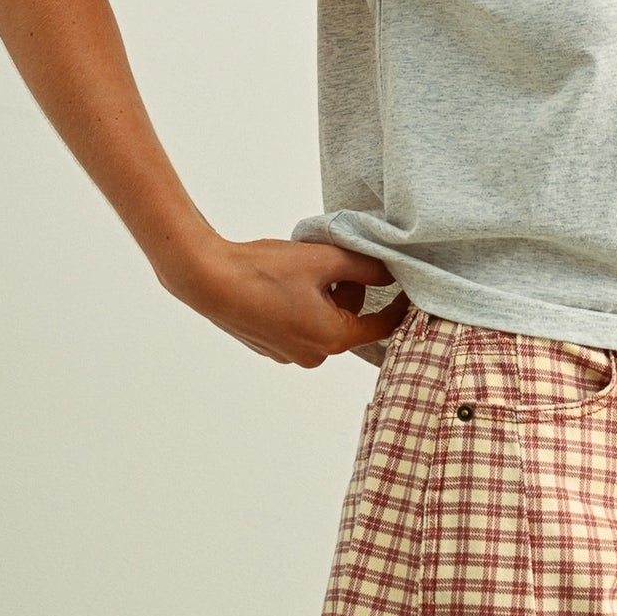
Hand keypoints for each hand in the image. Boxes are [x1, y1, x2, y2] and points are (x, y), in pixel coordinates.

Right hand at [161, 237, 409, 367]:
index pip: (382, 326)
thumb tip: (392, 272)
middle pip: (350, 319)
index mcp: (332, 339)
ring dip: (324, 296)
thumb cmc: (265, 270)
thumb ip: (365, 267)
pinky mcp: (269, 347)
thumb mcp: (324, 260)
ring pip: (324, 321)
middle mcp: (313, 355)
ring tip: (301, 269)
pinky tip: (281, 283)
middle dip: (349, 290)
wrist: (208, 279)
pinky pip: (300, 325)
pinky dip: (301, 304)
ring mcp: (288, 354)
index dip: (399, 304)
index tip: (408, 285)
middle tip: (330, 260)